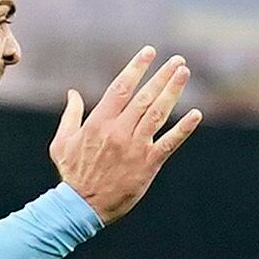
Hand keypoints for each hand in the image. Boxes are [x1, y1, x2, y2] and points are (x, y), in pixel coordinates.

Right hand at [48, 48, 203, 222]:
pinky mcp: (148, 164)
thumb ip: (70, 115)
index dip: (136, 68)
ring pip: (158, 113)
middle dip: (162, 76)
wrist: (82, 206)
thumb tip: (73, 93)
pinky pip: (169, 143)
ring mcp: (135, 147)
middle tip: (177, 60)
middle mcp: (119, 131)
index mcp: (99, 122)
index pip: (121, 88)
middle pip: (144, 96)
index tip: (149, 52)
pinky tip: (195, 115)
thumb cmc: (72, 174)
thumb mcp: (62, 142)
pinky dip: (183, 129)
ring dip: (173, 92)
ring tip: (184, 74)